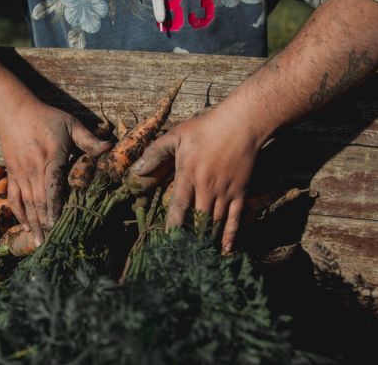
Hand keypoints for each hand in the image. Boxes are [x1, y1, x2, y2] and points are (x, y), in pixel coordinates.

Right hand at [0, 101, 110, 245]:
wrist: (13, 113)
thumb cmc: (46, 119)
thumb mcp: (70, 124)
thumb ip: (89, 139)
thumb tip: (110, 147)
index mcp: (51, 156)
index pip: (53, 184)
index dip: (56, 205)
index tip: (60, 223)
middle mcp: (34, 168)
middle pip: (40, 200)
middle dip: (47, 222)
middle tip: (55, 243)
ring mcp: (21, 174)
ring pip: (27, 203)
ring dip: (34, 224)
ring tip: (40, 243)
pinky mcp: (13, 176)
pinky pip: (14, 199)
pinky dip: (19, 215)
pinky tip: (26, 228)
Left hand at [131, 103, 265, 252]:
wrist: (241, 123)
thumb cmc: (206, 128)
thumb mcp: (177, 136)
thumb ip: (155, 153)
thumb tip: (136, 170)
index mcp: (189, 175)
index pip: (178, 206)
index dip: (172, 225)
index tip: (166, 241)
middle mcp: (207, 187)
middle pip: (196, 219)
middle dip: (189, 236)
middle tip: (181, 252)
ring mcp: (225, 191)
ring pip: (214, 222)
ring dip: (206, 238)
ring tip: (197, 254)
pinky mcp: (240, 192)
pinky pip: (235, 218)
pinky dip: (230, 235)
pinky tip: (225, 249)